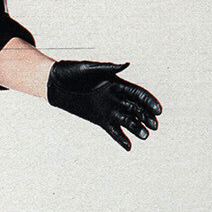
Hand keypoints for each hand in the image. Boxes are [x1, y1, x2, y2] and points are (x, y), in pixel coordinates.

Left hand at [46, 60, 161, 149]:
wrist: (53, 84)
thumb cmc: (70, 72)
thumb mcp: (88, 68)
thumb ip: (108, 68)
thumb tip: (125, 65)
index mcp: (117, 83)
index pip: (138, 94)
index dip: (149, 102)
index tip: (158, 110)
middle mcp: (116, 97)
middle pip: (136, 108)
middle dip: (146, 117)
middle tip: (154, 126)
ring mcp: (108, 109)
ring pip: (127, 120)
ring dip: (136, 128)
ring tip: (144, 136)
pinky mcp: (99, 119)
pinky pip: (113, 130)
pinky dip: (121, 138)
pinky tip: (129, 146)